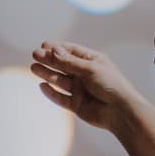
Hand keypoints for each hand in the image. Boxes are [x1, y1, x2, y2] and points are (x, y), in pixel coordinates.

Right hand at [31, 37, 154, 136]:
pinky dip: (51, 92)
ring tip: (33, 68)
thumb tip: (52, 50)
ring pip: (59, 80)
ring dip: (47, 73)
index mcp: (92, 61)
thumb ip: (69, 62)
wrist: (121, 111)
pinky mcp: (76, 104)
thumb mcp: (90, 69)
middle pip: (63, 65)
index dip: (57, 48)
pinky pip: (60, 97)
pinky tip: (42, 85)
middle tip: (34, 55)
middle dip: (49, 60)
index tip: (43, 45)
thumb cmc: (111, 85)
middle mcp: (84, 75)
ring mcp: (80, 90)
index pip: (71, 51)